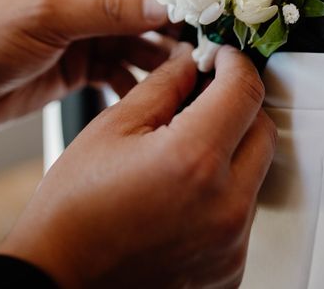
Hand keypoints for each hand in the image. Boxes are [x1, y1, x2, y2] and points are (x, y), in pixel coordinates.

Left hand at [0, 0, 168, 150]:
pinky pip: (117, 70)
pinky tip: (144, 94)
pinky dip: (132, 81)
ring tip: (175, 74)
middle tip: (187, 46)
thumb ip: (106, 10)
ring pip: (130, 42)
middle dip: (159, 28)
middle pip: (133, 9)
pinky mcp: (79, 68)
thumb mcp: (47, 16)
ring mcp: (80, 36)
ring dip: (152, 57)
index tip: (178, 11)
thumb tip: (157, 2)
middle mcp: (77, 2)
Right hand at [0, 45, 276, 288]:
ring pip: (256, 170)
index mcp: (193, 160)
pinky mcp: (229, 268)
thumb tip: (192, 63)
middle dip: (239, 102)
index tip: (222, 57)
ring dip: (233, 145)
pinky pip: (243, 209)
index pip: (245, 91)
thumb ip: (163, 87)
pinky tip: (186, 184)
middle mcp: (224, 205)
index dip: (235, 63)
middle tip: (207, 93)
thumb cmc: (73, 212)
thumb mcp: (113, 127)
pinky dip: (225, 187)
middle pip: (263, 129)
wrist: (60, 280)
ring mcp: (230, 242)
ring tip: (187, 143)